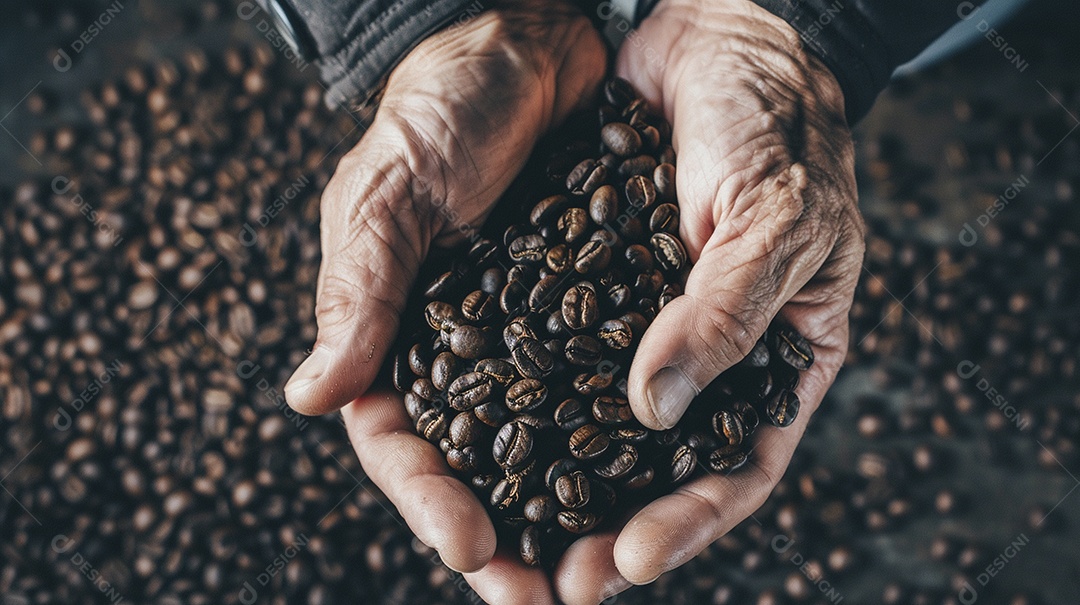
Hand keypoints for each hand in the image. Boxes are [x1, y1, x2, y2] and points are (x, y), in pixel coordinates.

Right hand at [284, 0, 607, 592]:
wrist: (533, 42)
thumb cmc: (445, 105)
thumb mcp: (392, 191)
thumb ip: (360, 291)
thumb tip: (313, 397)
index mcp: (399, 333)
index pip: (401, 441)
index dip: (430, 500)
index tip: (471, 550)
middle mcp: (465, 350)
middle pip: (476, 468)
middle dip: (505, 538)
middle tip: (545, 597)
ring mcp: (530, 338)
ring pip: (545, 448)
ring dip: (568, 514)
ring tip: (600, 571)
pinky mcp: (591, 313)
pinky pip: (605, 392)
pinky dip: (622, 445)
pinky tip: (653, 486)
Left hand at [551, 0, 865, 600]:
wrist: (712, 38)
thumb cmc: (772, 123)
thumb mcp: (773, 216)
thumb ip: (722, 313)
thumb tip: (652, 409)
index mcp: (774, 357)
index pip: (738, 465)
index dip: (688, 520)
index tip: (628, 560)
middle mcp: (703, 355)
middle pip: (658, 470)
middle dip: (605, 528)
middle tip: (551, 583)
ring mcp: (640, 327)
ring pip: (598, 429)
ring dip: (552, 484)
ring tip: (500, 539)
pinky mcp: (583, 292)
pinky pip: (551, 360)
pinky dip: (521, 403)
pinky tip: (479, 438)